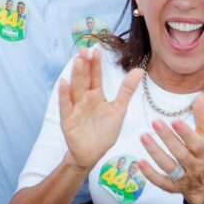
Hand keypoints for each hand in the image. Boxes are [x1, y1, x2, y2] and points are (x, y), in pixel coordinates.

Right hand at [56, 49, 135, 169]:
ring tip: (78, 61)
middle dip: (84, 64)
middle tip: (84, 49)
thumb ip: (126, 90)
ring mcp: (75, 107)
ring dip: (76, 75)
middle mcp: (84, 98)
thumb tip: (139, 71)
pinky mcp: (68, 119)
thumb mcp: (119, 109)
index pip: (96, 76)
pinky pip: (66, 105)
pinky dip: (64, 94)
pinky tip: (63, 83)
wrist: (93, 154)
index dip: (96, 64)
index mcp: (96, 94)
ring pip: (75, 88)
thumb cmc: (104, 132)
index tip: (96, 50)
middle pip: (84, 78)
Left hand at [137, 96, 203, 203]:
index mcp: (203, 151)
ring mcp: (182, 178)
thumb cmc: (203, 153)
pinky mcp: (172, 187)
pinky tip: (139, 162)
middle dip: (168, 139)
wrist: (203, 184)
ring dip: (155, 152)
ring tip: (143, 136)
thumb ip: (202, 116)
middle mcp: (194, 165)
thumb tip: (200, 95)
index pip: (195, 142)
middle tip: (155, 123)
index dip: (185, 133)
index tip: (174, 120)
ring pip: (168, 166)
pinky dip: (150, 174)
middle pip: (180, 153)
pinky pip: (160, 182)